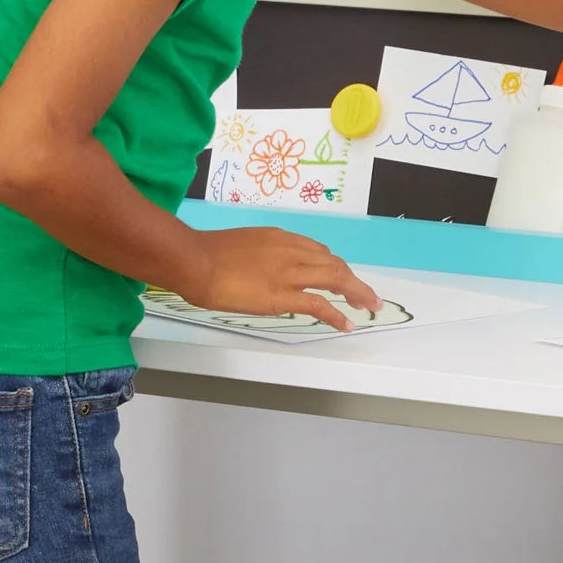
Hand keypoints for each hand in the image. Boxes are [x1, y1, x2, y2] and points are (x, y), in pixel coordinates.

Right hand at [182, 227, 383, 332]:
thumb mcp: (242, 246)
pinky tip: (347, 324)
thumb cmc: (206, 254)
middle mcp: (292, 250)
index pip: (317, 251)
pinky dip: (338, 315)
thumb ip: (260, 256)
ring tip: (368, 307)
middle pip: (334, 264)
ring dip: (357, 293)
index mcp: (280, 238)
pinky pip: (320, 305)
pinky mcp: (283, 295)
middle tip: (365, 296)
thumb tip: (262, 270)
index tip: (340, 278)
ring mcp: (289, 273)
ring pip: (336, 279)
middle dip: (354, 281)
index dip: (333, 266)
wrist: (194, 260)